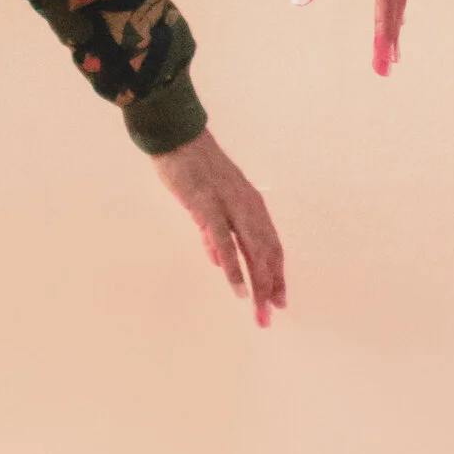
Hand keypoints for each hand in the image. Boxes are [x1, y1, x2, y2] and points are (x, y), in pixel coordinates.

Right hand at [153, 129, 285, 323]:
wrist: (176, 135)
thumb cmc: (190, 167)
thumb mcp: (208, 203)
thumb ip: (215, 231)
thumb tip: (219, 260)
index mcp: (251, 204)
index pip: (270, 246)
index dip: (276, 274)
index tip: (277, 301)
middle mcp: (248, 206)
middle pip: (267, 254)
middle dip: (270, 289)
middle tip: (269, 318)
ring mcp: (230, 206)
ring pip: (252, 253)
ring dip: (258, 286)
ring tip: (259, 313)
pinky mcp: (208, 206)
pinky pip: (225, 242)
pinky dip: (234, 268)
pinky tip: (239, 290)